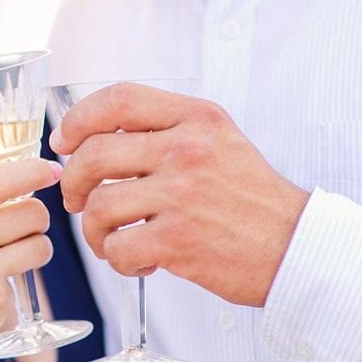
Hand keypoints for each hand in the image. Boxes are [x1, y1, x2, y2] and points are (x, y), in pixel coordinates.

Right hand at [0, 157, 59, 361]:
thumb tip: (22, 182)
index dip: (32, 171)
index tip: (52, 169)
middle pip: (33, 212)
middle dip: (34, 222)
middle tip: (18, 233)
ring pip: (41, 245)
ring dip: (34, 251)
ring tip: (7, 261)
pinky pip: (29, 279)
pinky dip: (15, 283)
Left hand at [50, 84, 308, 306]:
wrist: (297, 249)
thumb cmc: (250, 200)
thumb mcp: (219, 143)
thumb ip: (166, 131)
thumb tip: (90, 135)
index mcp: (197, 119)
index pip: (119, 99)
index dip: (78, 119)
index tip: (63, 141)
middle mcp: (188, 150)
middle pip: (93, 154)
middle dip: (74, 182)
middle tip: (79, 201)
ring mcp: (182, 194)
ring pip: (99, 206)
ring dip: (94, 230)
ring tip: (112, 240)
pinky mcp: (179, 240)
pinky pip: (117, 248)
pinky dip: (118, 260)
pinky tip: (139, 262)